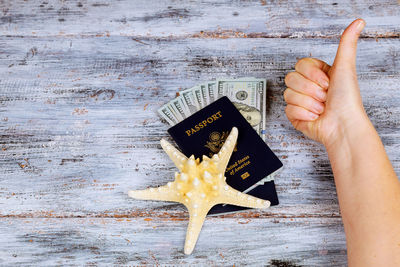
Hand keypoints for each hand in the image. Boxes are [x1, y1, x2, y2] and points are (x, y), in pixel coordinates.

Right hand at [284, 19, 367, 147]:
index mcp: (318, 74)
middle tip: (325, 96)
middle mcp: (308, 87)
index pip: (300, 65)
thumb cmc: (347, 100)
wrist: (343, 125)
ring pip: (289, 94)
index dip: (312, 74)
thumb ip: (346, 44)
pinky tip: (315, 116)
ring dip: (309, 102)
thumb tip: (358, 22)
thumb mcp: (345, 68)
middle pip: (291, 78)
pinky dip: (304, 113)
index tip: (327, 82)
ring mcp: (300, 101)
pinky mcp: (294, 115)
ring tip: (322, 108)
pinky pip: (289, 109)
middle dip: (311, 89)